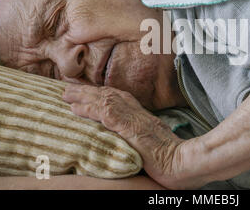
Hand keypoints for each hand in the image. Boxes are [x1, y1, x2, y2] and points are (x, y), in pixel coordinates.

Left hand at [62, 84, 185, 188]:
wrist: (184, 162)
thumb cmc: (172, 158)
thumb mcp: (155, 143)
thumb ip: (141, 136)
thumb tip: (130, 138)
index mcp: (143, 116)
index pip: (119, 98)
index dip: (101, 93)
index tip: (86, 91)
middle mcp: (138, 113)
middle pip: (109, 95)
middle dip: (87, 91)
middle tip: (68, 88)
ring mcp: (134, 119)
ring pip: (105, 101)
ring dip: (83, 96)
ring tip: (65, 94)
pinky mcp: (131, 128)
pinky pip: (106, 115)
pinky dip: (89, 109)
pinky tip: (75, 108)